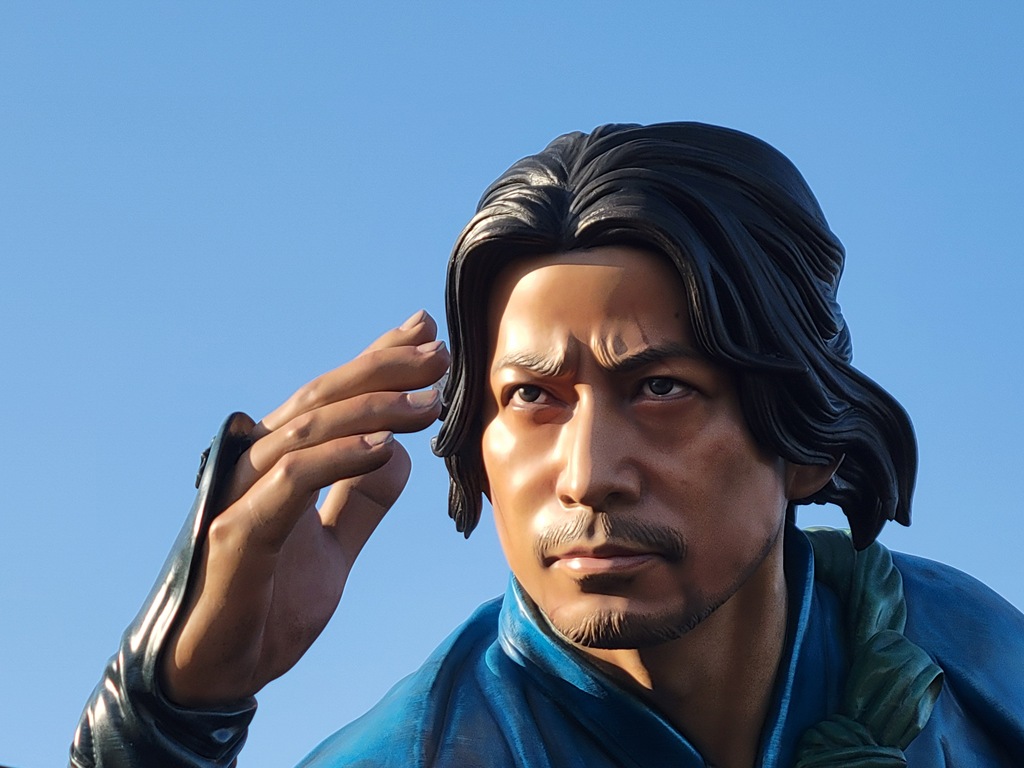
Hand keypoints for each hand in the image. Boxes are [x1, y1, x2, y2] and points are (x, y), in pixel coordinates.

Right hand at [161, 310, 448, 705]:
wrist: (215, 672)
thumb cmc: (266, 605)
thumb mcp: (332, 550)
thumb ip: (360, 503)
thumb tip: (395, 454)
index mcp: (280, 466)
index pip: (331, 400)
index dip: (376, 363)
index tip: (425, 336)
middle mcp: (257, 467)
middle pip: (321, 399)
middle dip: (381, 370)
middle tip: (438, 353)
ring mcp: (242, 495)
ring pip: (307, 431)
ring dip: (371, 410)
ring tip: (427, 400)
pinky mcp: (237, 532)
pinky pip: (290, 484)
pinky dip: (336, 460)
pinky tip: (383, 447)